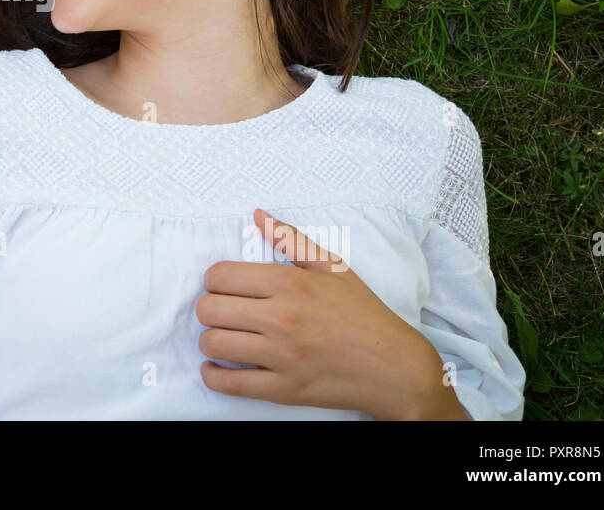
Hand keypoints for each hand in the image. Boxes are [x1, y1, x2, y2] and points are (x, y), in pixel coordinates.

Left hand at [195, 208, 450, 418]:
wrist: (394, 368)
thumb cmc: (363, 314)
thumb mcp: (333, 267)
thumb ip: (290, 238)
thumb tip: (258, 215)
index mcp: (291, 284)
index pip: (221, 275)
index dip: (215, 279)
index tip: (223, 286)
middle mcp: (281, 318)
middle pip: (209, 309)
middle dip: (209, 307)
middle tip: (223, 311)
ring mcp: (281, 356)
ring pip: (213, 343)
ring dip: (210, 339)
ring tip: (222, 336)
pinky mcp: (283, 389)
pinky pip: (229, 384)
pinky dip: (213, 375)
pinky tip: (215, 367)